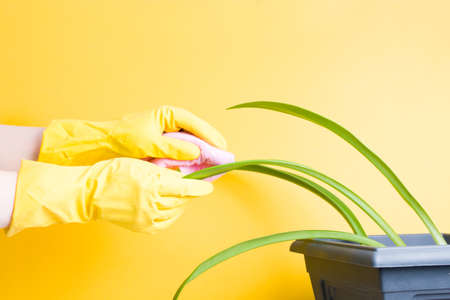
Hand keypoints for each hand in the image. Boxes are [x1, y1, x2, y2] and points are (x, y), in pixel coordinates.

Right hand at [6, 158, 212, 235]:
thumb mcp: (141, 164)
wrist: (90, 193)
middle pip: (182, 200)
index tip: (209, 186)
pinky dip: (170, 213)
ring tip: (179, 193)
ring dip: (180, 202)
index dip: (200, 187)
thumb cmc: (113, 172)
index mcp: (153, 184)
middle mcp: (152, 204)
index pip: (185, 187)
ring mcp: (147, 218)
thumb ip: (164, 170)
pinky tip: (168, 205)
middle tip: (194, 185)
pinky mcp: (142, 227)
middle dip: (190, 192)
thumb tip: (183, 175)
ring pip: (175, 211)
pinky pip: (165, 222)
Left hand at [38, 106, 226, 165]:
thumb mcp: (148, 143)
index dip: (209, 135)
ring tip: (215, 163)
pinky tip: (198, 168)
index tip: (221, 146)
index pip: (194, 123)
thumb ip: (173, 148)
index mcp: (168, 115)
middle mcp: (170, 123)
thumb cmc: (123, 139)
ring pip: (191, 143)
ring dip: (202, 153)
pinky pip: (183, 152)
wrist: (102, 145)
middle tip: (224, 157)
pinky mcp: (164, 147)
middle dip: (210, 144)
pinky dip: (191, 160)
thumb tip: (196, 152)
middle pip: (197, 132)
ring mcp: (168, 135)